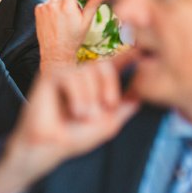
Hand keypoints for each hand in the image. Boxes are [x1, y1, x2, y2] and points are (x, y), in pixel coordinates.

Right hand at [0, 53, 139, 192]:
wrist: (51, 145)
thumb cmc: (75, 137)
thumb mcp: (108, 124)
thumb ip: (124, 108)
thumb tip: (140, 94)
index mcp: (93, 85)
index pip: (112, 65)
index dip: (126, 55)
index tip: (141, 47)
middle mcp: (79, 76)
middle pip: (103, 65)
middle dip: (109, 86)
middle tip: (108, 106)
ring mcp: (65, 74)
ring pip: (88, 71)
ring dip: (90, 97)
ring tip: (83, 115)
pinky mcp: (50, 76)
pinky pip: (72, 76)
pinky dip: (78, 95)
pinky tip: (75, 110)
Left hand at [35, 0, 109, 69]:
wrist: (55, 53)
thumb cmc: (74, 38)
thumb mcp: (86, 21)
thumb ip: (94, 4)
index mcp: (68, 6)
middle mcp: (54, 4)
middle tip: (71, 16)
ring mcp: (44, 6)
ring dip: (59, 4)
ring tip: (62, 20)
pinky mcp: (37, 9)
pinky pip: (47, 3)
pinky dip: (51, 8)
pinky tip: (54, 20)